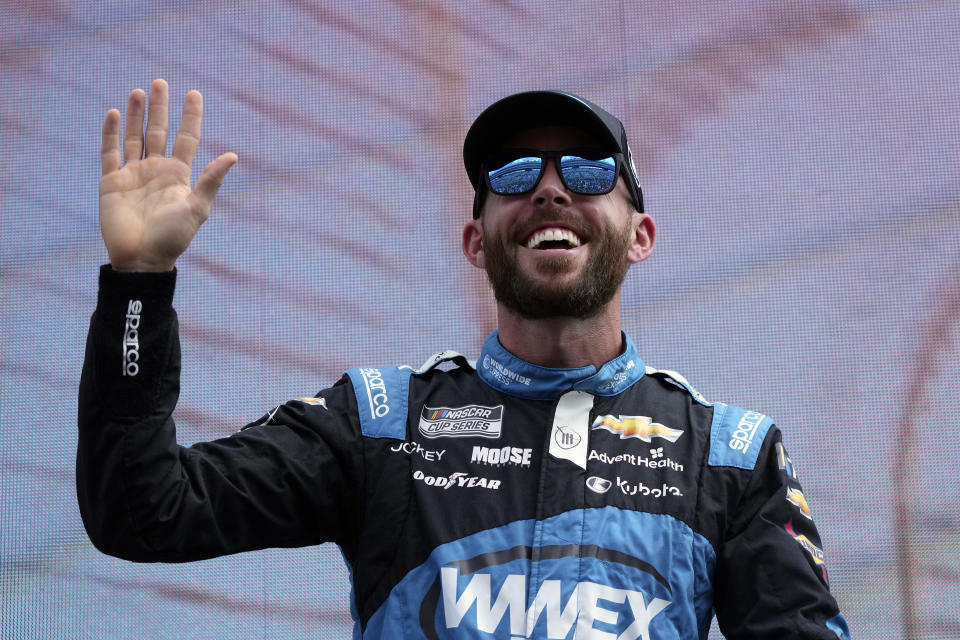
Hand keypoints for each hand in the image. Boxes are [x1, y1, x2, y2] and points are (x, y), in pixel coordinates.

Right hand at [99, 79, 236, 271]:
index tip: (193, 93)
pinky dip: (110, 133)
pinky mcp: (112, 182)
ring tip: (139, 91)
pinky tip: (112, 113)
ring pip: (135, 137)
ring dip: (136, 114)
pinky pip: (110, 152)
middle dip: (160, 107)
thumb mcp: (197, 208)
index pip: (186, 138)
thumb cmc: (173, 238)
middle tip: (160, 82)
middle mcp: (157, 170)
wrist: (142, 259)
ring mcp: (134, 174)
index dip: (190, 116)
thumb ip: (211, 180)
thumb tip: (234, 155)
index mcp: (179, 175)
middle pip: (159, 131)